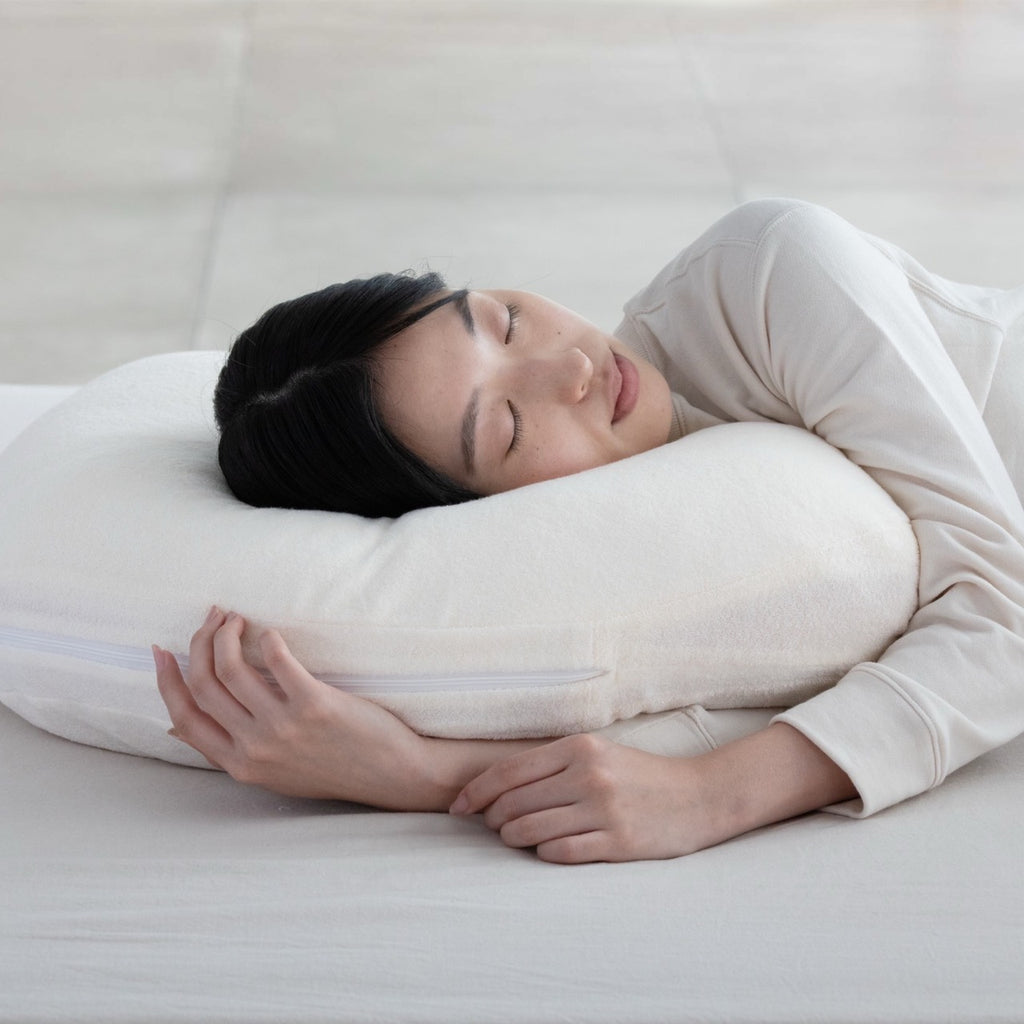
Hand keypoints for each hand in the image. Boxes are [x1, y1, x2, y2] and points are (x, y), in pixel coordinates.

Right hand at [154, 608, 435, 808]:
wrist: (389, 775)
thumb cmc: (331, 769)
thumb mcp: (270, 773)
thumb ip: (232, 750)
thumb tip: (180, 726)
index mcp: (238, 764)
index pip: (183, 717)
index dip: (166, 680)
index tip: (161, 650)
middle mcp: (254, 747)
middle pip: (203, 684)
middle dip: (198, 643)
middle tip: (213, 619)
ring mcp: (282, 727)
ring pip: (231, 668)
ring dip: (228, 634)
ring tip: (238, 619)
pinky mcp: (314, 704)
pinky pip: (277, 660)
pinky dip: (268, 639)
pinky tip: (270, 633)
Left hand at [448, 733, 723, 863]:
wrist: (699, 796)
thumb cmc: (639, 775)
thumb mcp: (597, 753)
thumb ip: (553, 764)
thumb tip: (497, 787)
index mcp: (579, 748)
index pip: (509, 771)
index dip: (475, 792)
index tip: (458, 807)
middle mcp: (588, 776)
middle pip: (514, 803)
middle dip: (493, 819)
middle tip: (491, 826)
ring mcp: (603, 810)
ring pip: (531, 830)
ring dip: (513, 838)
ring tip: (514, 838)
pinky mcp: (618, 842)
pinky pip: (560, 853)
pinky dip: (543, 853)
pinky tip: (545, 850)